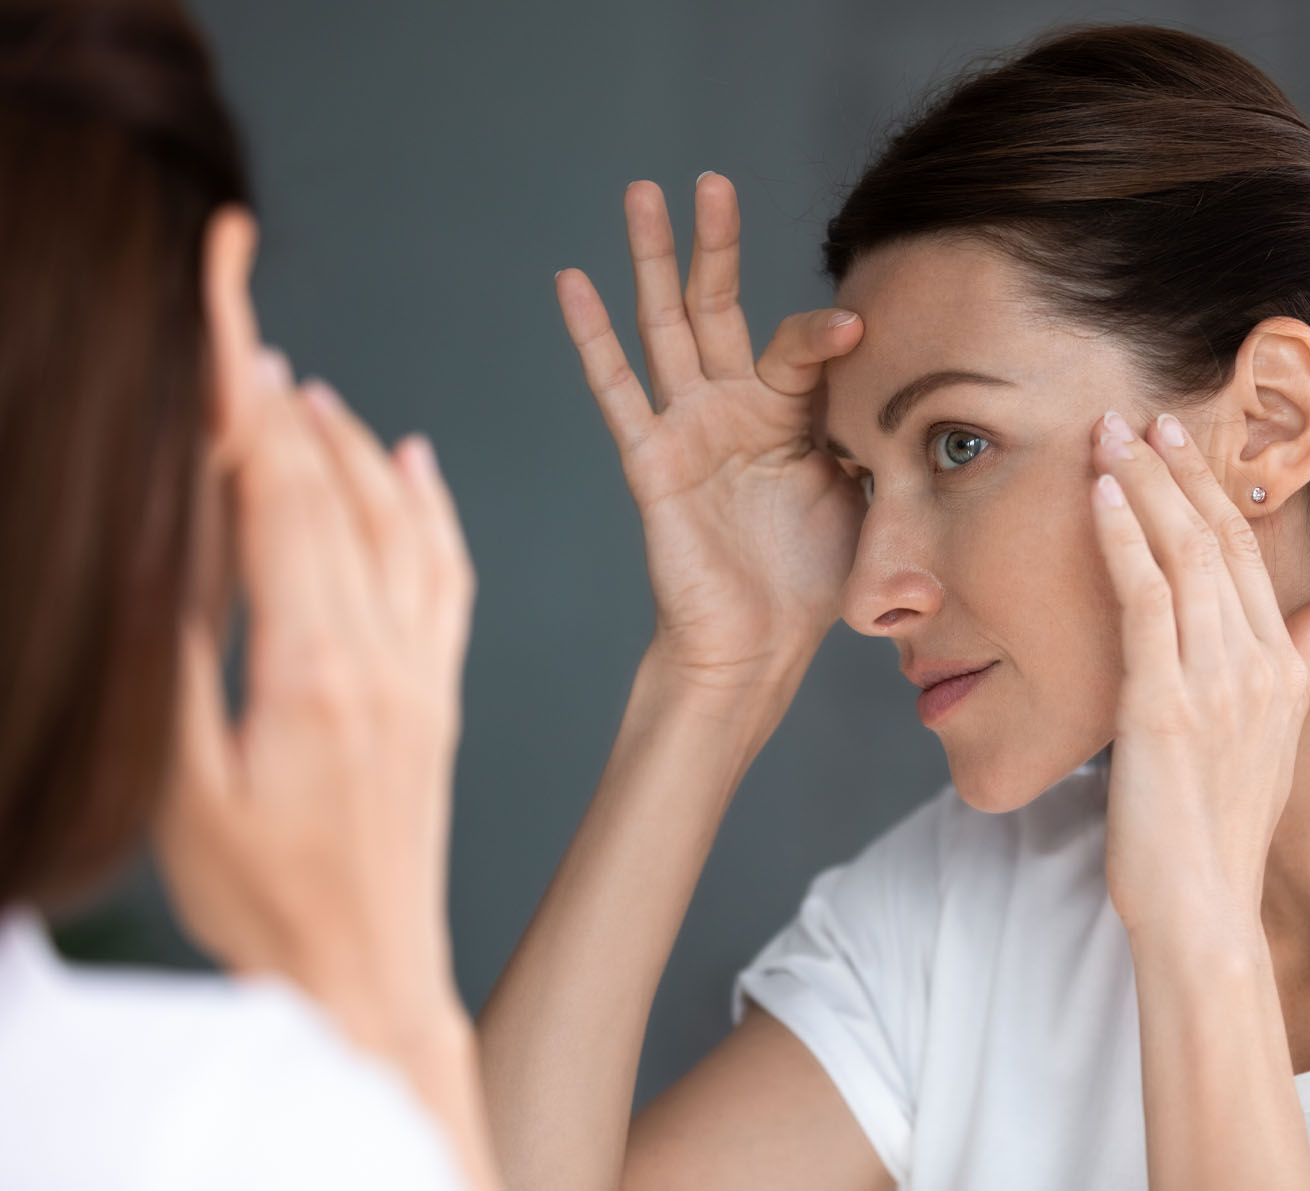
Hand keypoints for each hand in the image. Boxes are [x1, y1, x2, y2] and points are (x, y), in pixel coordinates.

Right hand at [155, 348, 476, 1050]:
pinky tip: (415, 466)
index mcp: (311, 668)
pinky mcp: (439, 695)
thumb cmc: (264, 905)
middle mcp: (381, 655)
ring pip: (399, 524)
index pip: (276, 498)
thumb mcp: (184, 792)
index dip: (245, 401)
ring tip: (306, 391)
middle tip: (245, 331)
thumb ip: (178, 664)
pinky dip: (431, 510)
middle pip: (334, 494)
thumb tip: (169, 550)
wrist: (367, 977)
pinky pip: (448, 577)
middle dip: (283, 403)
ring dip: (352, 446)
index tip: (224, 323)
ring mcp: (421, 672)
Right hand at [555, 173, 865, 688]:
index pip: (802, 346)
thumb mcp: (867, 496)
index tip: (862, 327)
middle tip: (710, 180)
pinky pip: (618, 390)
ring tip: (641, 193)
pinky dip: (592, 337)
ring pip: (665, 327)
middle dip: (714, 243)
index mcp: (790, 414)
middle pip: (718, 306)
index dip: (827, 334)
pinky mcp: (652, 459)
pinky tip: (572, 281)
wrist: (759, 645)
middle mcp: (734, 408)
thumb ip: (878, 437)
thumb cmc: (812, 579)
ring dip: (651, 260)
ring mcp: (689, 428)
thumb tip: (927, 395)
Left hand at [1088, 408, 1309, 939]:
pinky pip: (1143, 600)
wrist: (1202, 906)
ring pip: (1180, 554)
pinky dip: (1121, 539)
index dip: (1208, 490)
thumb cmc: (1220, 827)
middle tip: (1136, 415)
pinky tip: (1098, 497)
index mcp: (1281, 667)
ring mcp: (1212, 679)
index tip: (1176, 443)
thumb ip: (1299, 667)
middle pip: (1214, 538)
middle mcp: (1255, 663)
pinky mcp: (1163, 702)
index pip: (1244, 552)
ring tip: (1107, 434)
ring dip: (1140, 486)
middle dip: (1173, 470)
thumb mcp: (1274, 741)